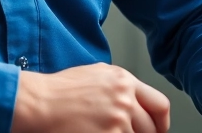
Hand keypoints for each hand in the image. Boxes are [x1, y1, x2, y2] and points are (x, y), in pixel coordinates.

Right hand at [11, 62, 170, 132]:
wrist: (40, 102)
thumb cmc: (60, 90)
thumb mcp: (96, 75)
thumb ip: (120, 86)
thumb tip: (136, 102)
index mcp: (124, 81)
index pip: (160, 105)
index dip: (162, 123)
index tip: (158, 130)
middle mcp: (125, 99)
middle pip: (151, 129)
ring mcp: (117, 120)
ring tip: (102, 131)